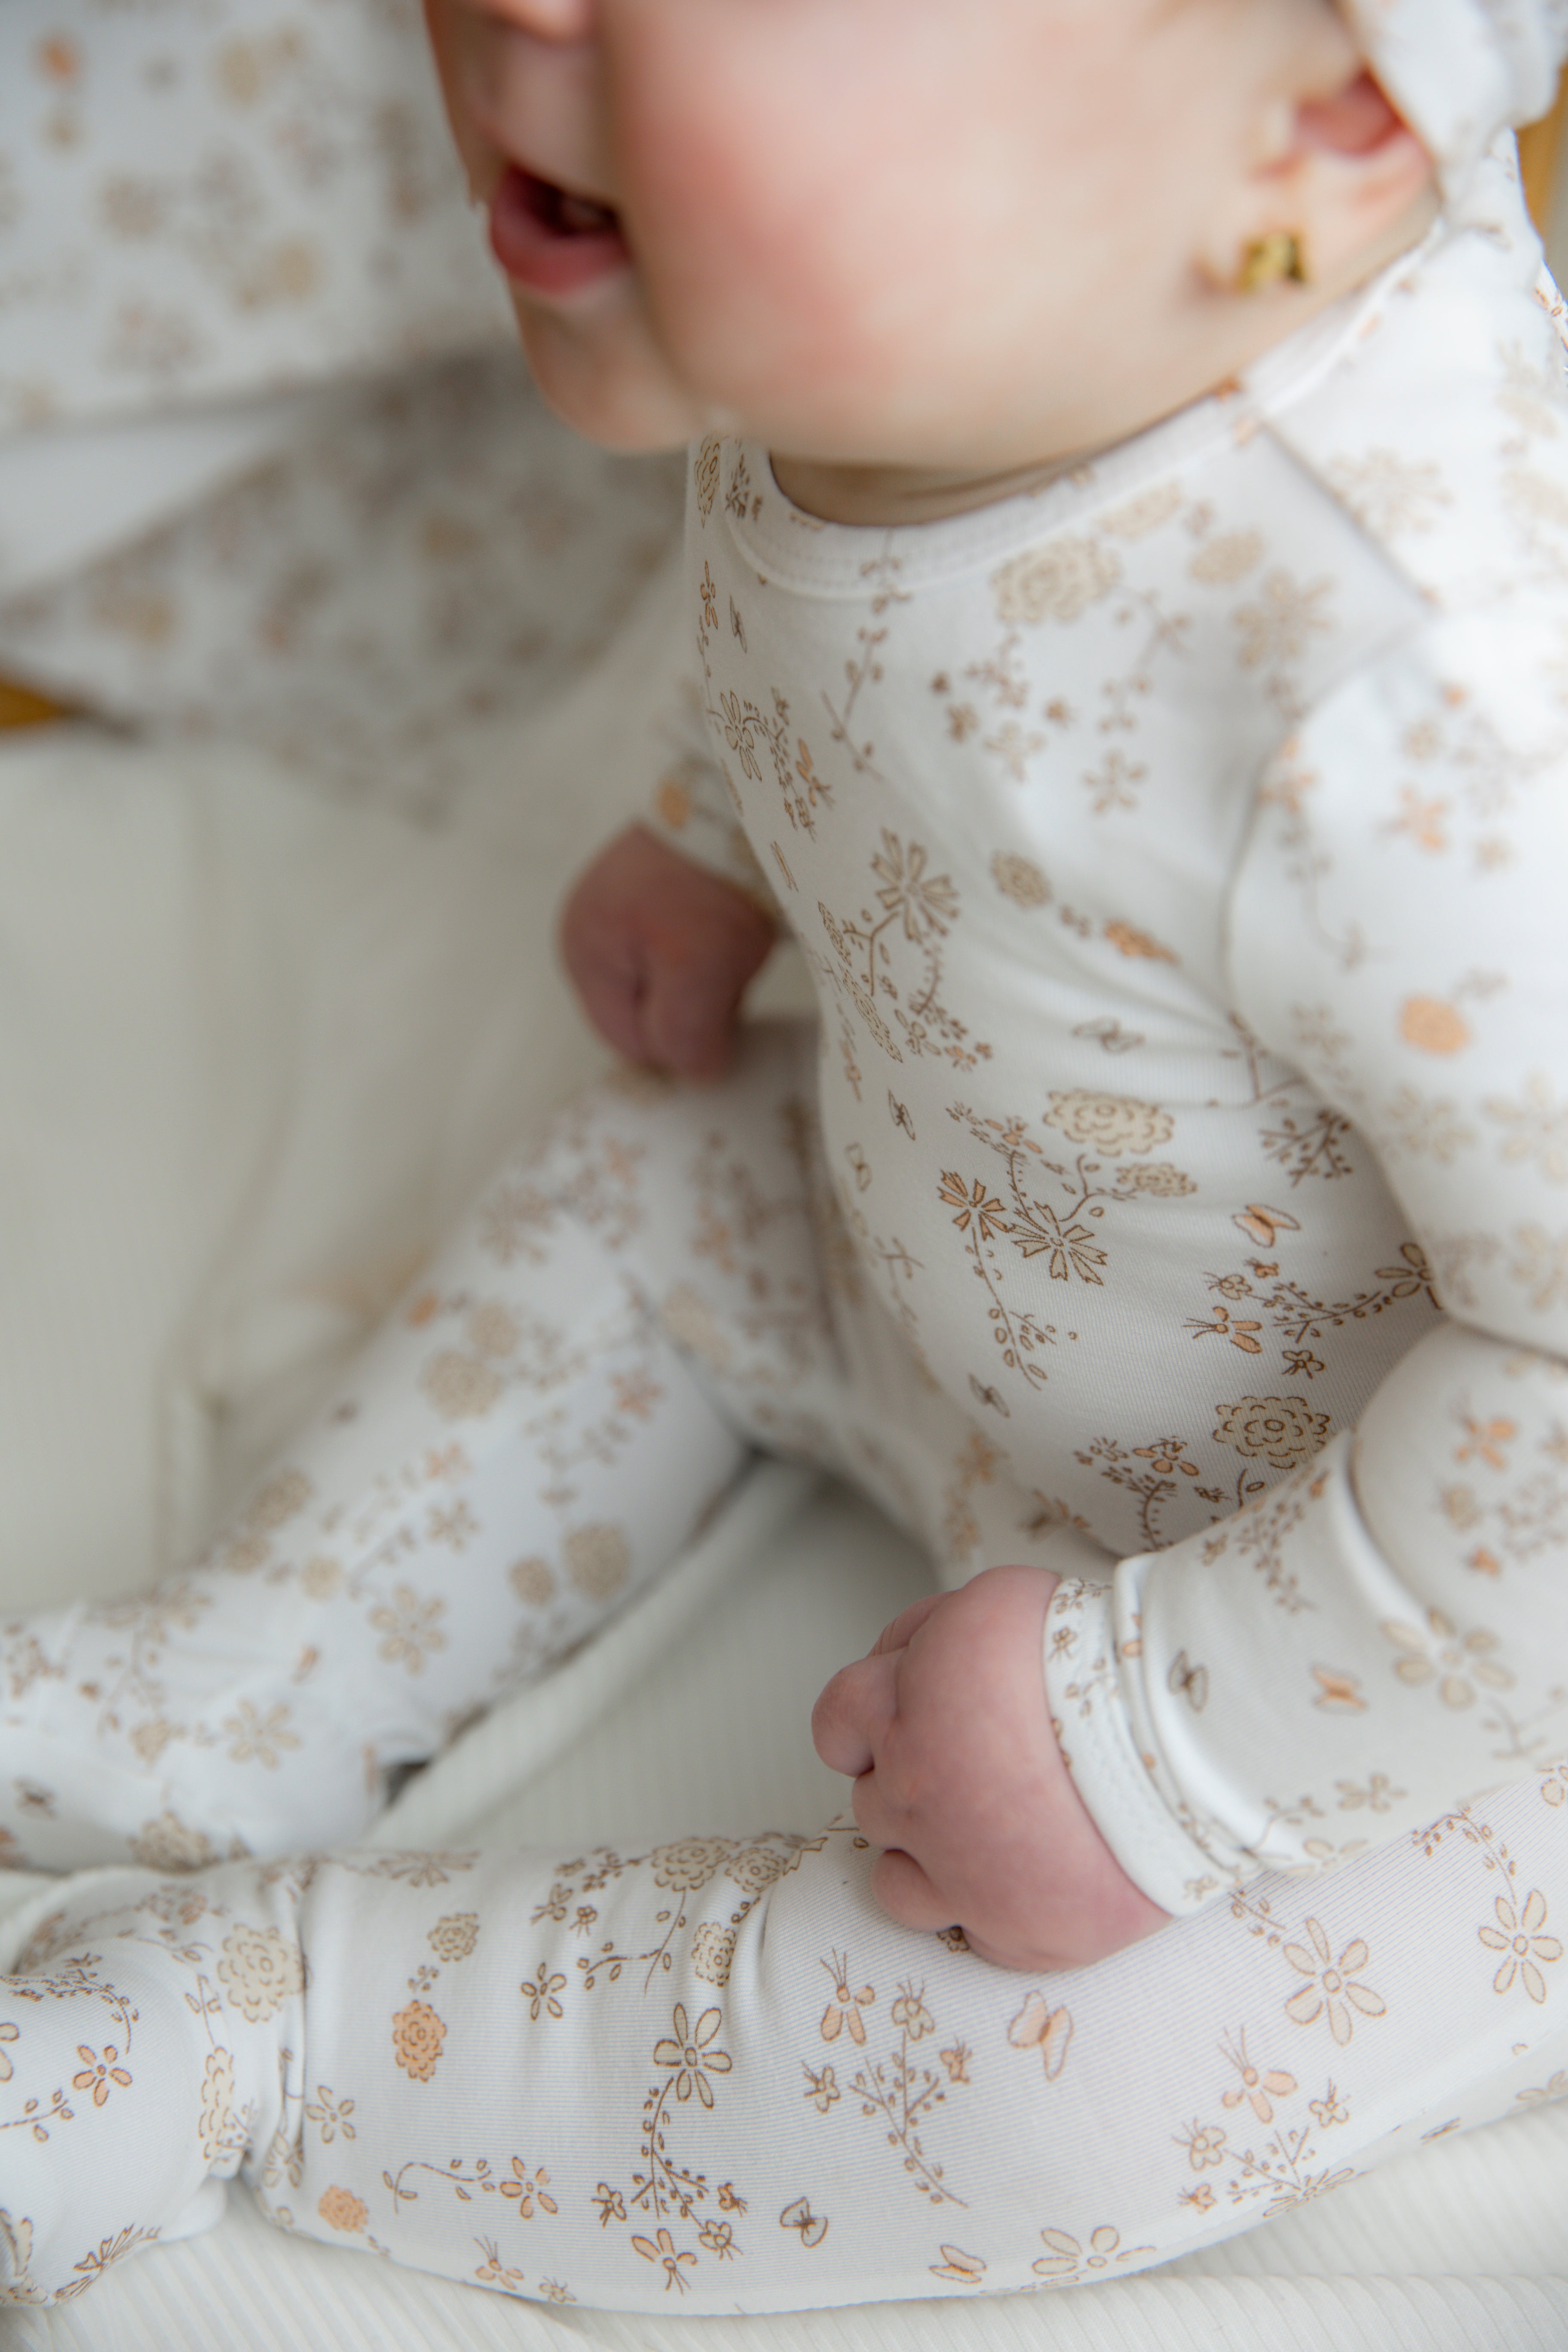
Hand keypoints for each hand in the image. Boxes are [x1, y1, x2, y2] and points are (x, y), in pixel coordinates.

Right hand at [560, 823, 775, 1080]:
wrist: (738, 796)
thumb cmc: (711, 886)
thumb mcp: (697, 971)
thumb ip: (685, 1033)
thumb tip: (694, 1076)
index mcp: (584, 954)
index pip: (630, 1042)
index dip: (681, 1042)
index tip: (723, 1009)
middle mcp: (589, 931)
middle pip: (645, 1013)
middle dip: (692, 1008)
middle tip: (731, 974)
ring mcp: (617, 907)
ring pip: (666, 982)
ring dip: (706, 979)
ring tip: (734, 944)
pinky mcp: (652, 887)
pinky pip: (679, 946)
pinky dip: (711, 948)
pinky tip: (732, 924)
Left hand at [812, 1564, 1168, 1969]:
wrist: (1189, 1735)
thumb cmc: (1102, 1656)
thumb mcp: (993, 1603)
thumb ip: (935, 1643)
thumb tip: (911, 1667)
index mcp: (905, 1716)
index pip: (838, 1716)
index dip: (872, 1709)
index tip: (909, 1711)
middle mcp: (916, 1801)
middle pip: (873, 1799)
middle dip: (912, 1777)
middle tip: (981, 1762)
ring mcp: (962, 1879)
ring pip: (895, 1881)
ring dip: (928, 1854)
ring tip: (990, 1830)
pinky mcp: (1020, 1935)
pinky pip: (964, 1934)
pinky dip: (982, 1909)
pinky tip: (1021, 1878)